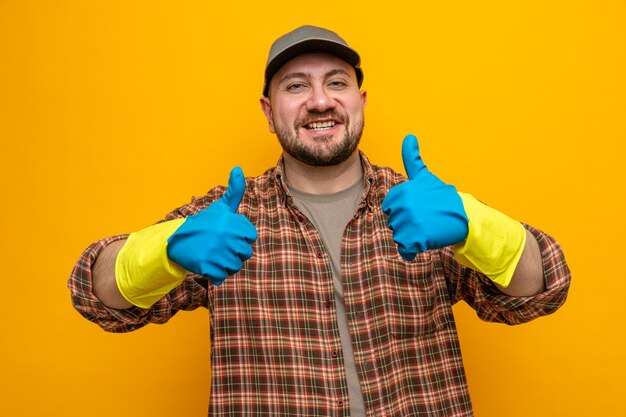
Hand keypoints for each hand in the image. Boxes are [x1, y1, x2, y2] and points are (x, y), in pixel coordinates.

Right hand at [167, 167, 257, 284]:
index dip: (241, 237)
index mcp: (231, 222)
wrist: (175, 241)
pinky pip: (222, 277)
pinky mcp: (207, 267)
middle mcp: (226, 236)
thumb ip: (234, 191)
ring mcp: (217, 252)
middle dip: (234, 252)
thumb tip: (238, 168)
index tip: (228, 234)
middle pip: (245, 253)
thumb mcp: (220, 207)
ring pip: (235, 266)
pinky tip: (207, 263)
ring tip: (213, 254)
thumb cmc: (203, 224)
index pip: (251, 236)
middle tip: (219, 245)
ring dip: (226, 264)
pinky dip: (215, 274)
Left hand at [382, 134, 467, 260]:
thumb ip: (412, 159)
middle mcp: (404, 205)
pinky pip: (405, 250)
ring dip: (411, 236)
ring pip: (398, 236)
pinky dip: (413, 250)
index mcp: (402, 191)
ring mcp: (409, 222)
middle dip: (407, 224)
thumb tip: (409, 136)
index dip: (403, 209)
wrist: (465, 216)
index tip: (419, 207)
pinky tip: (426, 241)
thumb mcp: (425, 177)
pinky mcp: (416, 239)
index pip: (389, 207)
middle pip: (393, 222)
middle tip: (426, 218)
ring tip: (428, 228)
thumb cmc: (443, 197)